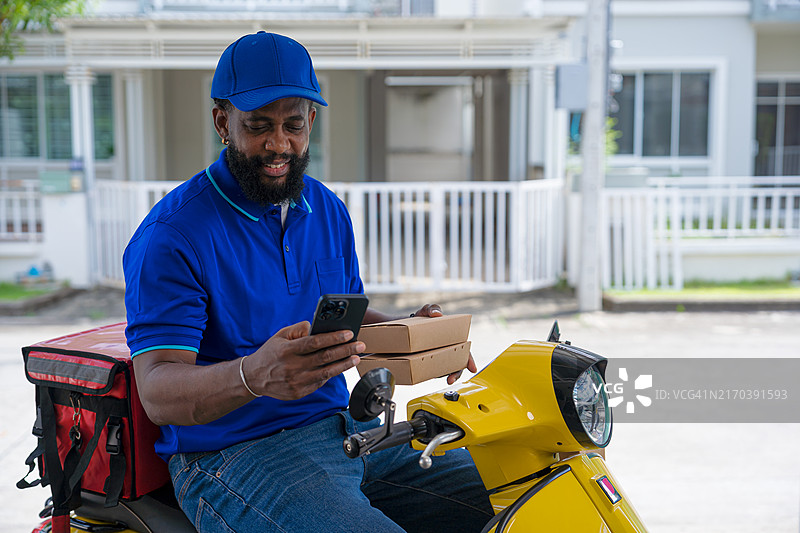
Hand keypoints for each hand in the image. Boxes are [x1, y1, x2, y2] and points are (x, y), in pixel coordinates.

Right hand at [243, 321, 364, 400]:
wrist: (254, 377)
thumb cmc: (271, 353)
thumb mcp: (281, 336)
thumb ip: (300, 329)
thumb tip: (318, 326)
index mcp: (287, 350)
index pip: (314, 342)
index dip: (333, 338)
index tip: (349, 333)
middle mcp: (292, 367)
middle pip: (324, 357)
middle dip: (345, 350)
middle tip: (360, 345)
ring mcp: (296, 381)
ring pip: (326, 372)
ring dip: (344, 364)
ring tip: (356, 357)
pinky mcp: (299, 392)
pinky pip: (320, 382)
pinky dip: (332, 374)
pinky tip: (341, 366)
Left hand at [411, 303, 475, 384]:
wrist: (406, 326)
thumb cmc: (422, 317)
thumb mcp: (426, 310)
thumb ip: (432, 308)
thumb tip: (437, 313)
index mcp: (454, 337)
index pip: (465, 350)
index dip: (470, 360)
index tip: (472, 368)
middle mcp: (449, 348)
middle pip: (458, 363)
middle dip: (457, 373)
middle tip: (451, 379)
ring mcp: (440, 356)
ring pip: (448, 369)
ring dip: (448, 376)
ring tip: (444, 380)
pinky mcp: (431, 361)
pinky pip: (436, 370)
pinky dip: (435, 375)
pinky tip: (431, 376)